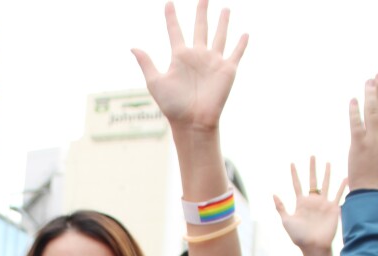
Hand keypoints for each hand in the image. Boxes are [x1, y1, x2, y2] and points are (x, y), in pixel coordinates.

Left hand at [132, 1, 247, 133]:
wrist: (193, 121)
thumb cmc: (173, 106)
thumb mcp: (155, 82)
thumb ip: (146, 63)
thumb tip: (132, 47)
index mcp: (180, 56)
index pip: (175, 30)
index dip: (171, 17)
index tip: (168, 3)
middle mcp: (197, 55)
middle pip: (200, 27)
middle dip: (201, 12)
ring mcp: (213, 61)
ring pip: (219, 36)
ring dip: (222, 22)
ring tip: (225, 9)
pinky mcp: (227, 70)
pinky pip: (236, 53)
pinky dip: (241, 44)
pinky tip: (245, 34)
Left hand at [273, 157, 346, 255]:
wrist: (313, 247)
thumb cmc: (299, 237)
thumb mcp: (287, 221)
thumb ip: (281, 207)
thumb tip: (273, 194)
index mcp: (301, 203)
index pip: (297, 184)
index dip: (294, 174)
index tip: (292, 163)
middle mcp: (312, 201)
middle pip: (312, 180)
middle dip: (312, 168)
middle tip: (312, 156)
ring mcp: (323, 204)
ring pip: (325, 184)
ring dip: (327, 173)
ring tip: (328, 162)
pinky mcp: (333, 208)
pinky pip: (338, 194)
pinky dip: (342, 186)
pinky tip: (346, 177)